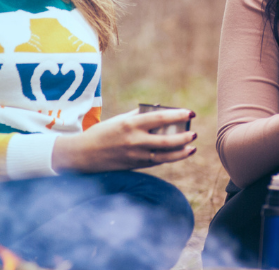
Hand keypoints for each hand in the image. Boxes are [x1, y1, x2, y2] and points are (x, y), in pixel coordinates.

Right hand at [52, 107, 196, 172]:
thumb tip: (160, 110)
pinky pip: (156, 162)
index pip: (160, 118)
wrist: (84, 155)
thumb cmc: (103, 133)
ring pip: (164, 156)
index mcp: (131, 124)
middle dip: (184, 137)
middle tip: (194, 133)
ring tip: (192, 147)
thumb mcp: (120, 120)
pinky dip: (169, 158)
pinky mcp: (135, 166)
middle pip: (166, 140)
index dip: (178, 115)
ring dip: (181, 152)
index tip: (191, 113)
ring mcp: (135, 155)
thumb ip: (139, 115)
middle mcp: (134, 140)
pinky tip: (179, 154)